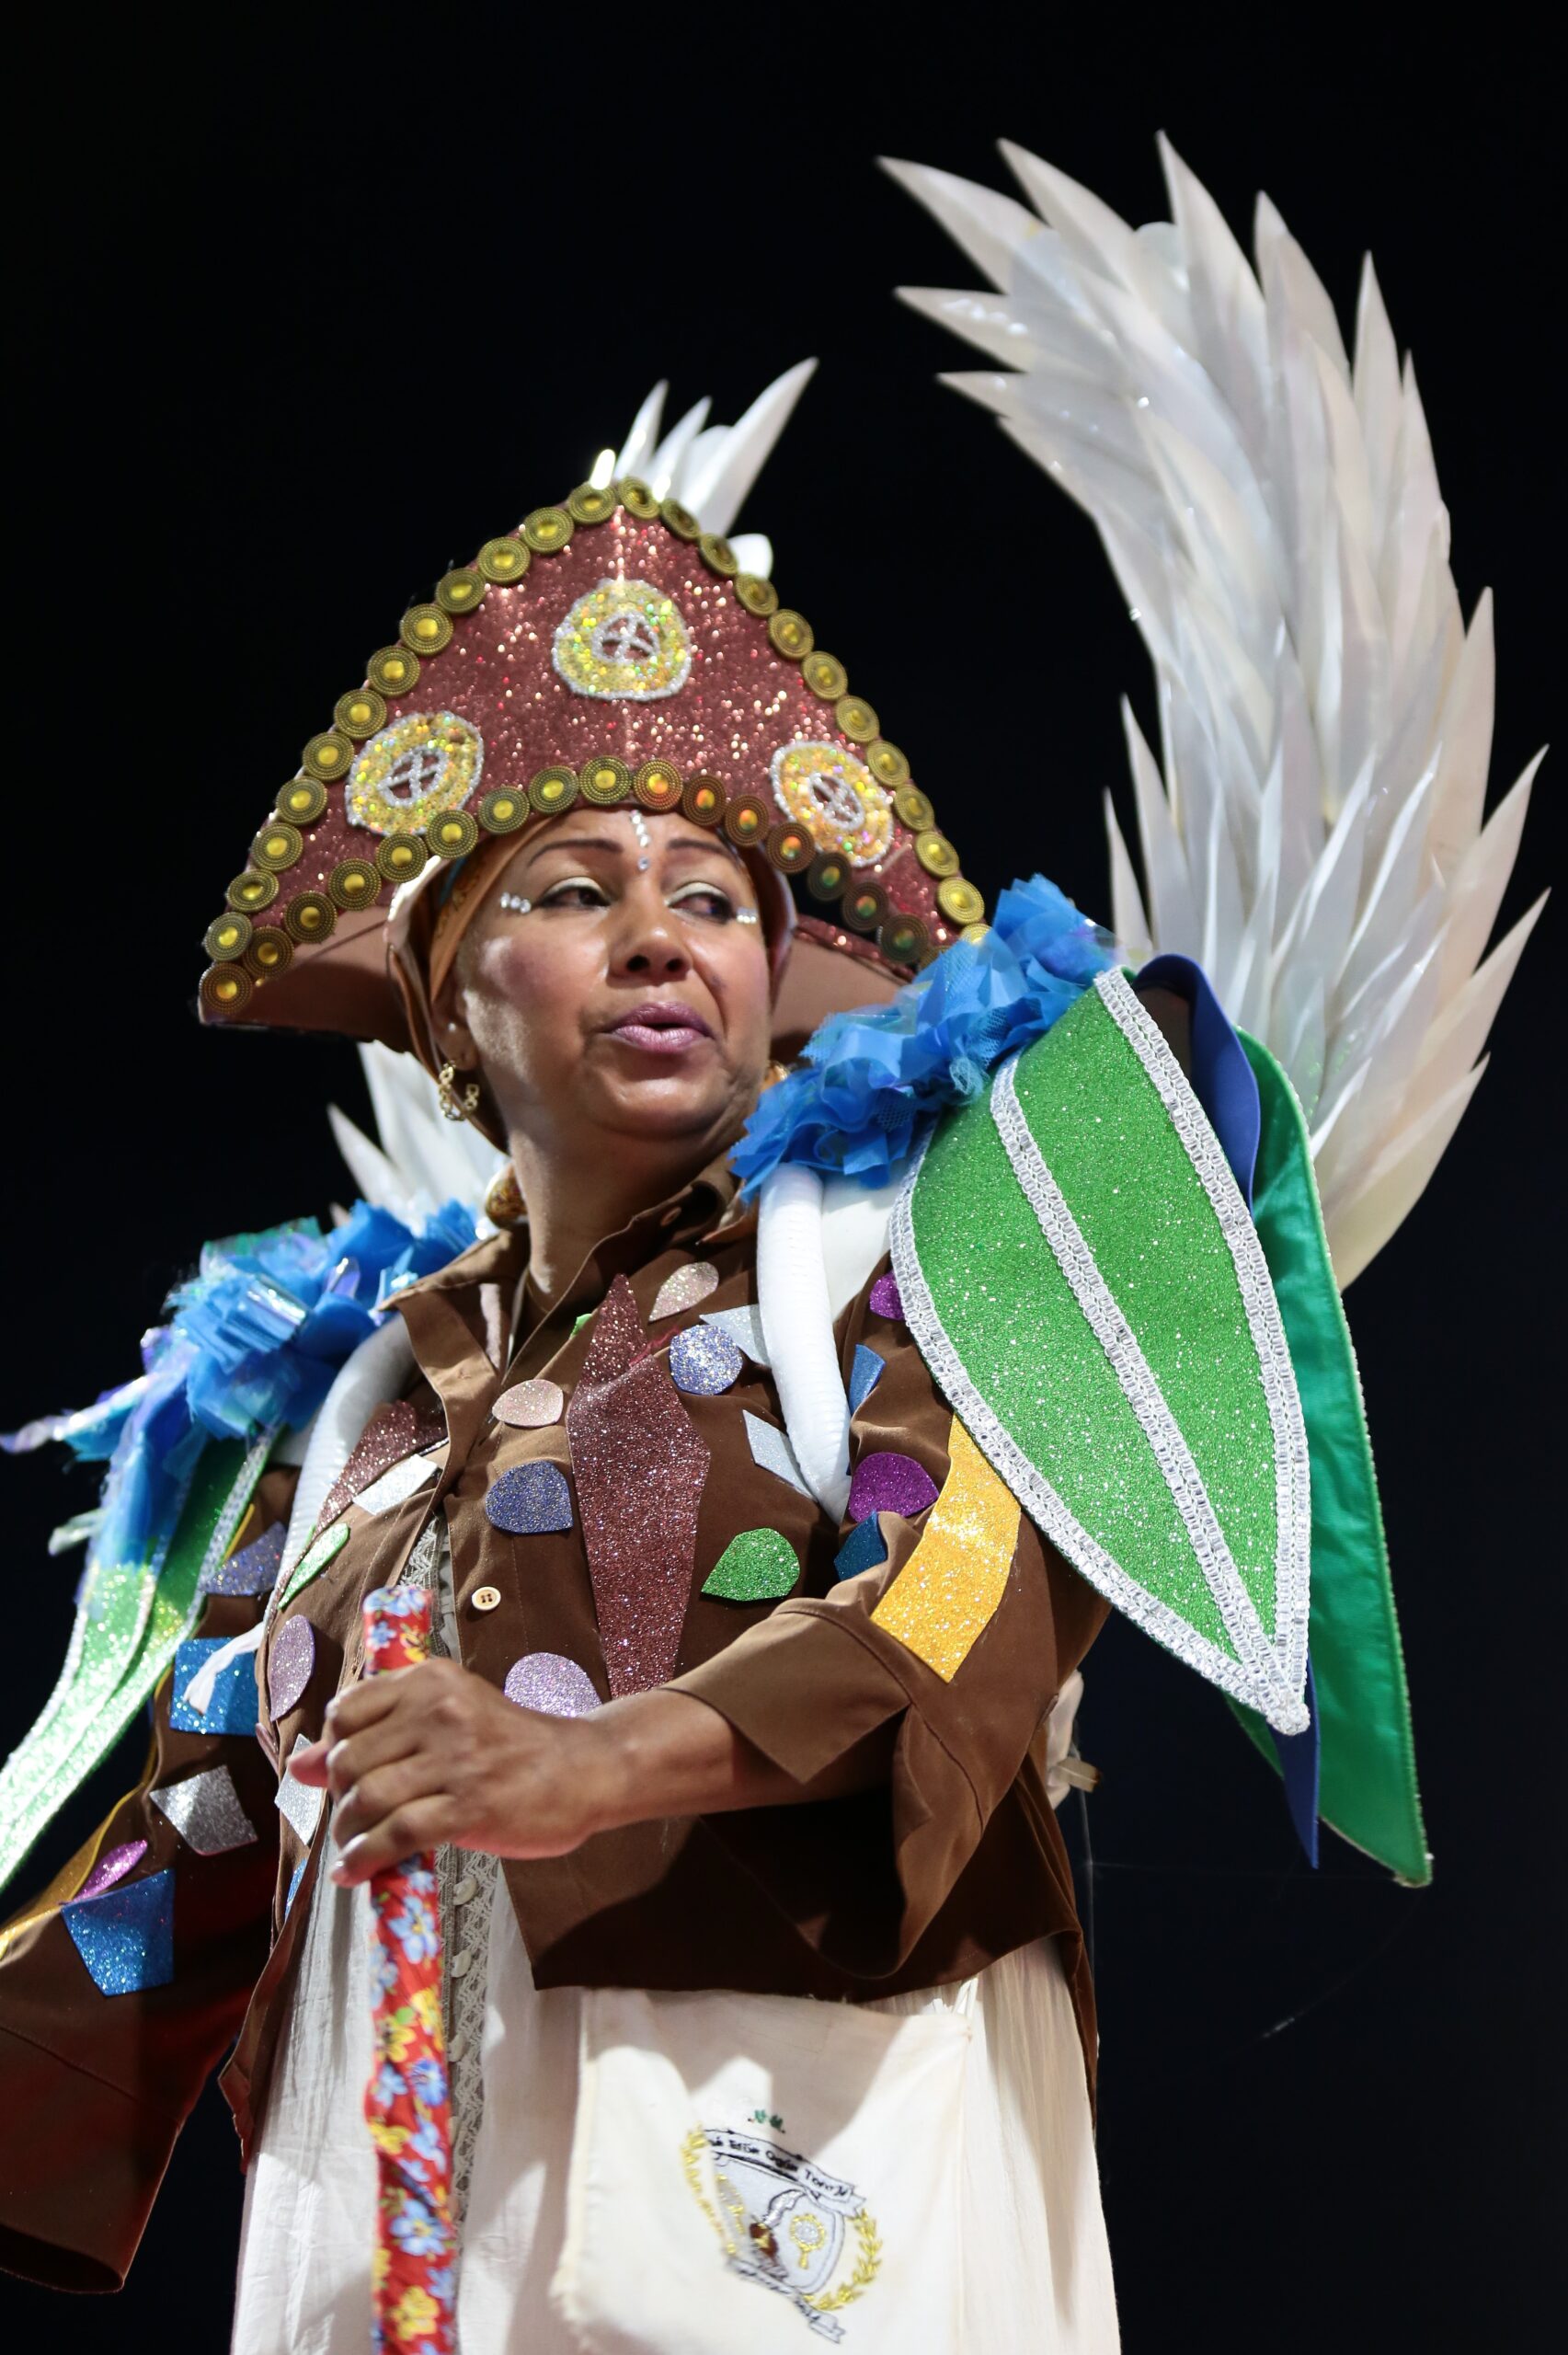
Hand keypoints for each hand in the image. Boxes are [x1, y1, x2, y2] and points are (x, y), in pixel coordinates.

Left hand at [289, 1656, 620, 1885]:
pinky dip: (366, 1859)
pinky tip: (357, 1871)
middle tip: (352, 1820)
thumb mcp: (449, 1719)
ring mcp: (457, 1759)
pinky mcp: (471, 1807)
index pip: (347, 1711)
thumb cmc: (512, 1745)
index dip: (333, 1749)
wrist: (583, 1770)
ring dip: (348, 1833)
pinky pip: (397, 1835)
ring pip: (368, 1798)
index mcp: (432, 1681)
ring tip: (353, 1848)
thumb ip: (378, 1735)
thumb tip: (300, 1766)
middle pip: (351, 1759)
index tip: (341, 1776)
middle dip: (339, 1799)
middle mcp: (441, 1711)